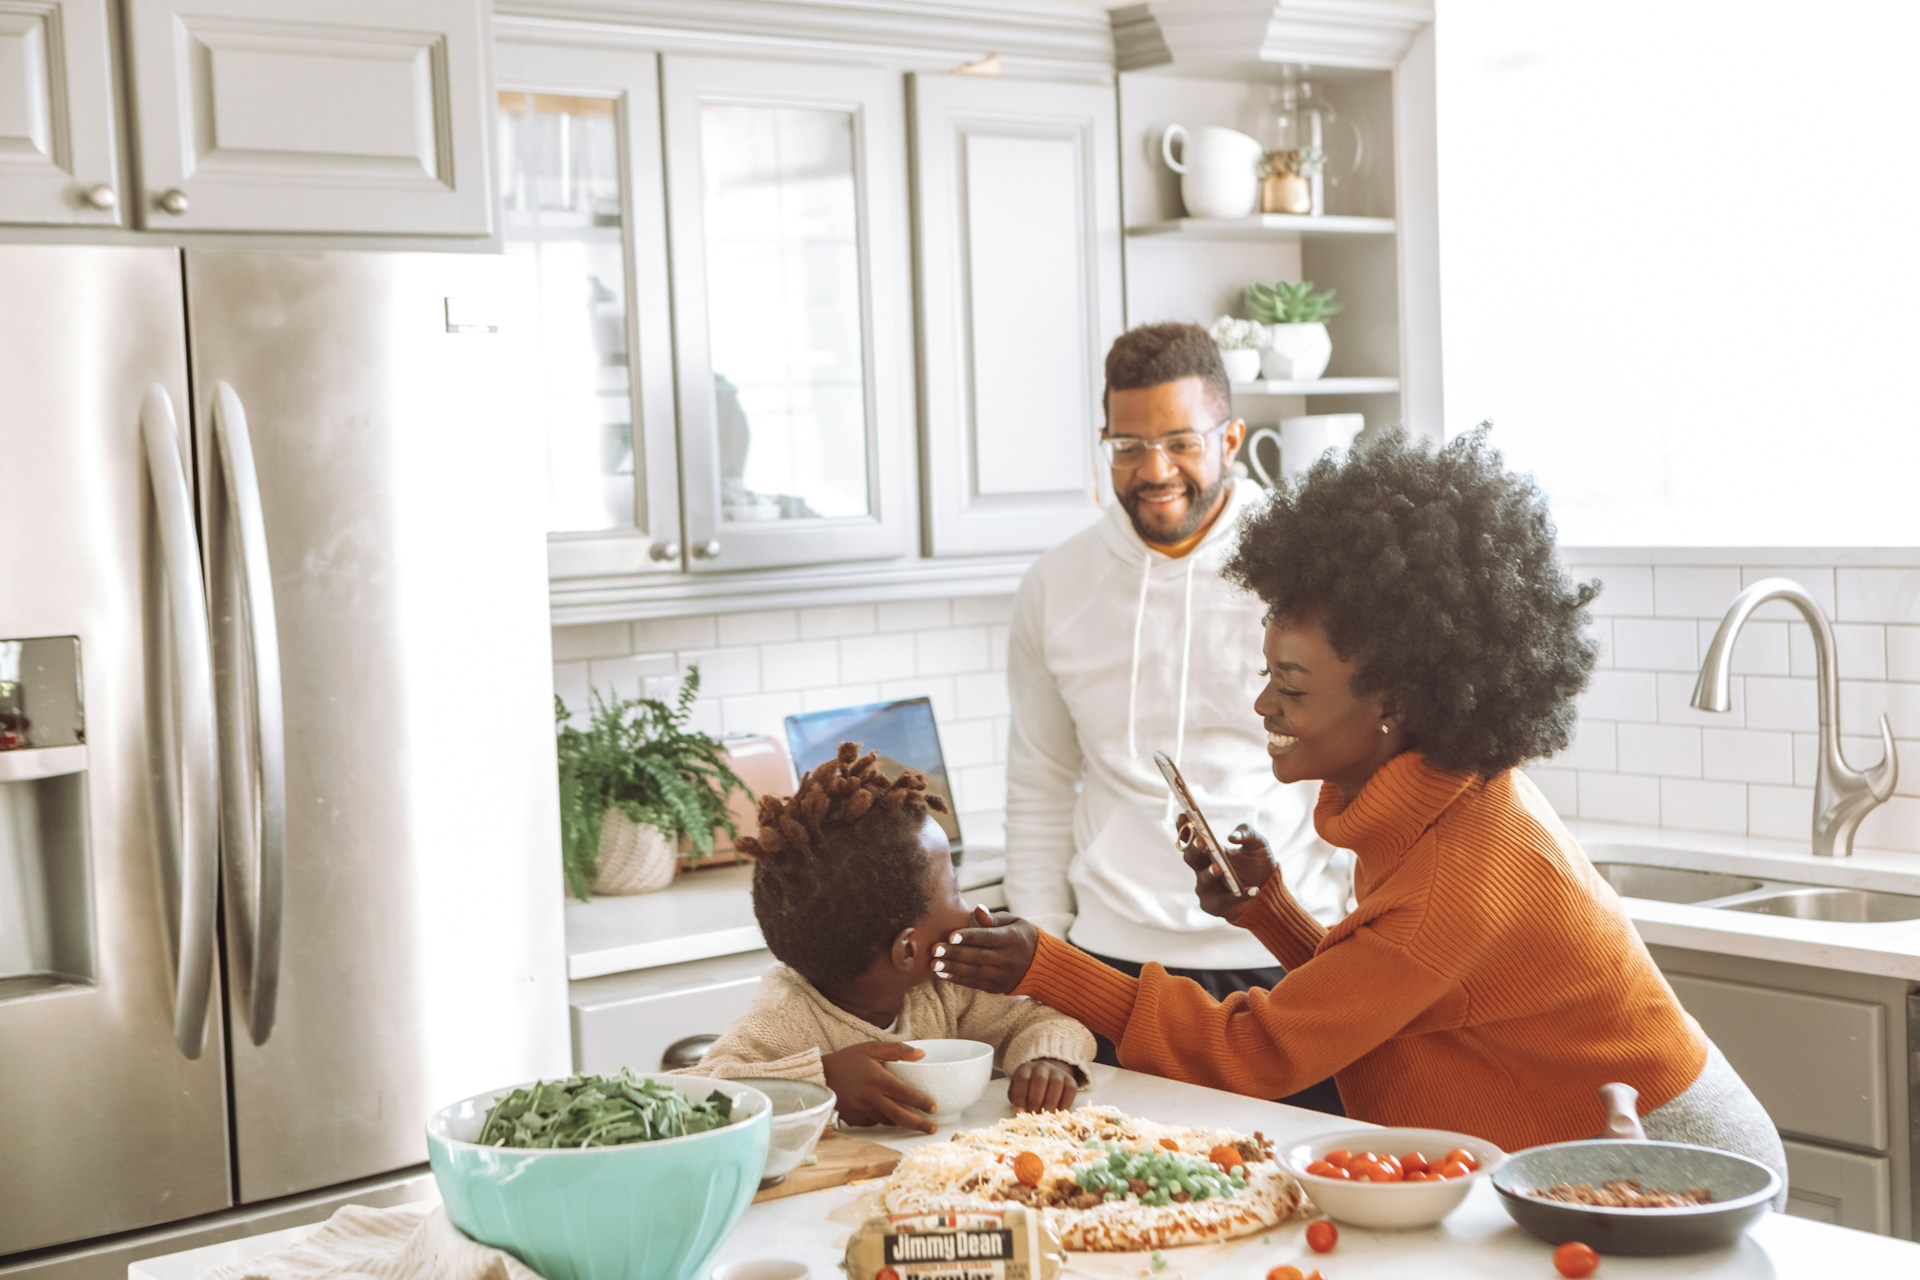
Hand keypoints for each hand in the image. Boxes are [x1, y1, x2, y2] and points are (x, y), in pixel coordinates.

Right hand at [820, 1042, 937, 1132]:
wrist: (820, 1076)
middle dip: (919, 1124)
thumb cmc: (848, 1060)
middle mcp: (871, 1098)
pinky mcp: (854, 1119)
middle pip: (900, 1116)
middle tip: (932, 1128)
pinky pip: (873, 1122)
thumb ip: (898, 1050)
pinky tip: (885, 1113)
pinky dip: (882, 1119)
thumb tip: (922, 1054)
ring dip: (901, 1122)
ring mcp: (862, 1111)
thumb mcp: (872, 1048)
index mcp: (878, 1080)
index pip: (905, 1094)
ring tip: (914, 1122)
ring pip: (888, 1121)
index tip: (934, 1107)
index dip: (922, 1102)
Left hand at [933, 905, 1038, 994]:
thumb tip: (977, 909)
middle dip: (954, 953)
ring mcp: (1002, 974)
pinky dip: (958, 979)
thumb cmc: (1021, 936)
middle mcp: (1007, 958)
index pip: (988, 937)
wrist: (1040, 965)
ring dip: (952, 968)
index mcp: (1012, 939)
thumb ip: (994, 917)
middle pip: (978, 956)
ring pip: (974, 972)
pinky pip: (975, 983)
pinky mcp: (996, 986)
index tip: (950, 936)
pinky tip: (943, 974)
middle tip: (935, 949)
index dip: (969, 937)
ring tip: (933, 964)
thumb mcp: (1014, 921)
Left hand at [1007, 1058, 1079, 1112]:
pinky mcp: (1070, 1080)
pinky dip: (1064, 1103)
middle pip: (1040, 1079)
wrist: (1047, 1080)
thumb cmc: (1029, 1091)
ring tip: (1045, 1115)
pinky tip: (1058, 1113)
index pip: (1022, 1079)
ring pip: (1056, 1083)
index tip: (1021, 1111)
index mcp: (1026, 1069)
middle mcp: (1042, 1067)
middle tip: (1034, 1113)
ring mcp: (1057, 1072)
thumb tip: (1019, 1112)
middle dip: (1036, 1099)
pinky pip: (1070, 1090)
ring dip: (1050, 1102)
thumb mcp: (1019, 1093)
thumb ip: (1018, 1102)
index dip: (1021, 1096)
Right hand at [1179, 817, 1277, 921]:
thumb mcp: (1258, 844)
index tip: (1184, 816)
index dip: (1185, 828)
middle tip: (1201, 841)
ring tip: (1219, 867)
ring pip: (1203, 880)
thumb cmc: (1258, 864)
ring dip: (1210, 873)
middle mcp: (1203, 868)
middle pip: (1191, 858)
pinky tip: (1254, 890)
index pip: (1191, 838)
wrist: (1269, 891)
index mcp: (1209, 851)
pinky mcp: (1214, 905)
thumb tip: (1232, 837)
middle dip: (1194, 849)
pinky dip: (1238, 895)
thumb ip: (1247, 833)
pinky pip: (1223, 900)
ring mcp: (1206, 887)